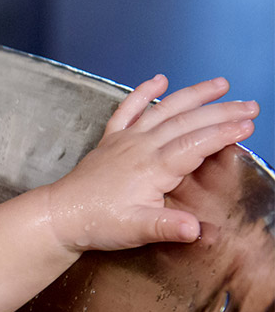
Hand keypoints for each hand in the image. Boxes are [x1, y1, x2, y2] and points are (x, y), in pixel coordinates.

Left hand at [48, 76, 258, 252]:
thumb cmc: (98, 223)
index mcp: (151, 168)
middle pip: (187, 123)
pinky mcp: (110, 140)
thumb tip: (194, 229)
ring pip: (164, 110)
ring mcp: (124, 140)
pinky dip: (143, 93)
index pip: (195, 145)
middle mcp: (140, 147)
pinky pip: (128, 110)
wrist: (60, 216)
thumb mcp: (137, 231)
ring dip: (193, 95)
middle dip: (222, 112)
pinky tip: (159, 79)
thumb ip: (168, 227)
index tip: (248, 126)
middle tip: (250, 106)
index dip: (223, 134)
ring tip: (220, 84)